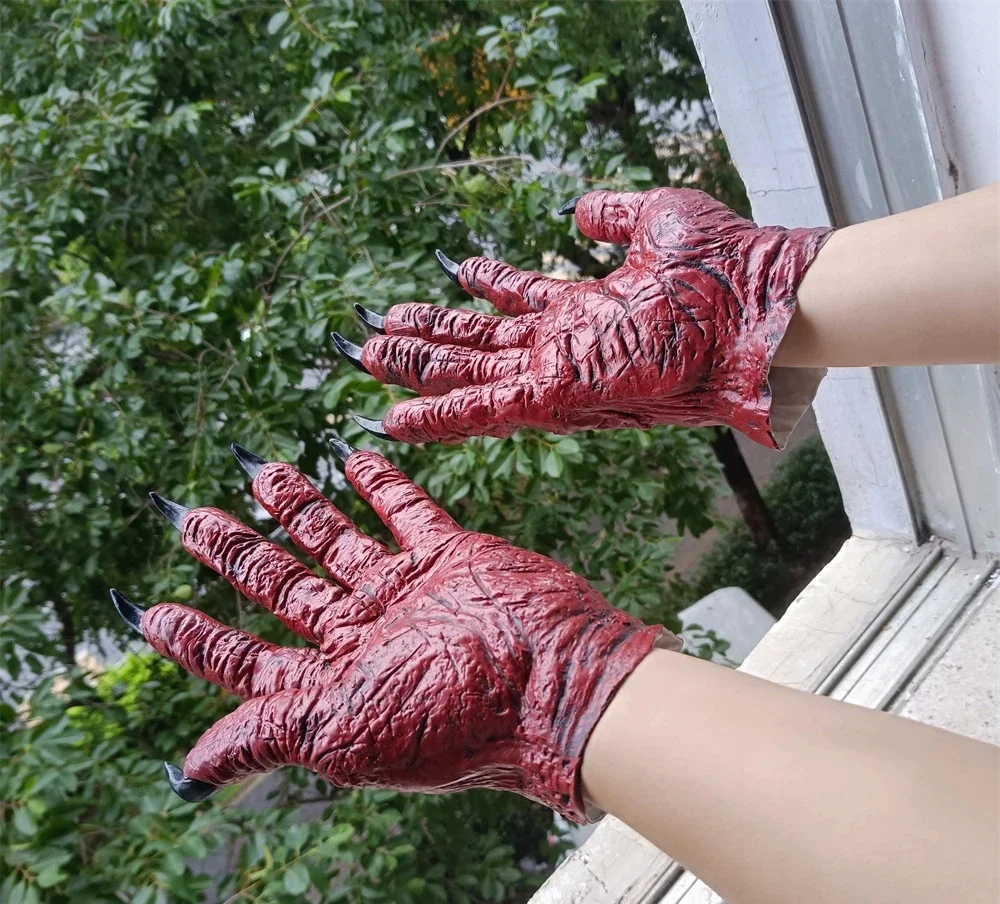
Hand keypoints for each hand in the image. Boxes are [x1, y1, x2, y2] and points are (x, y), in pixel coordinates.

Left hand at [111, 438, 671, 821]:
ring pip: (337, 543)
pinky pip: (405, 513)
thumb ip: (266, 733)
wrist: (556, 683)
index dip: (199, 639)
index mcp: (335, 688)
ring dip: (298, 508)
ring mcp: (406, 594)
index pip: (248, 662)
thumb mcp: (343, 735)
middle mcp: (365, 640)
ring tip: (260, 472)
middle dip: (237, 553)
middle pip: (285, 589)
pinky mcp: (449, 555)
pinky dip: (378, 485)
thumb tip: (189, 768)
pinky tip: (347, 459)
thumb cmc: (451, 721)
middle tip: (193, 519)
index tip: (151, 611)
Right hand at [339, 188, 831, 447]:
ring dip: (417, 371)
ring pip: (470, 377)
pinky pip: (485, 411)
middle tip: (378, 330)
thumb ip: (612, 215)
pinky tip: (395, 417)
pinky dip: (440, 416)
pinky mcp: (559, 398)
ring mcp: (558, 374)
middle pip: (481, 345)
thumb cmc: (722, 265)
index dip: (485, 287)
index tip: (455, 271)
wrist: (757, 308)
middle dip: (429, 338)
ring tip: (366, 357)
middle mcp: (564, 346)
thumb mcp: (655, 220)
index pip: (520, 301)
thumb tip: (579, 211)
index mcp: (586, 308)